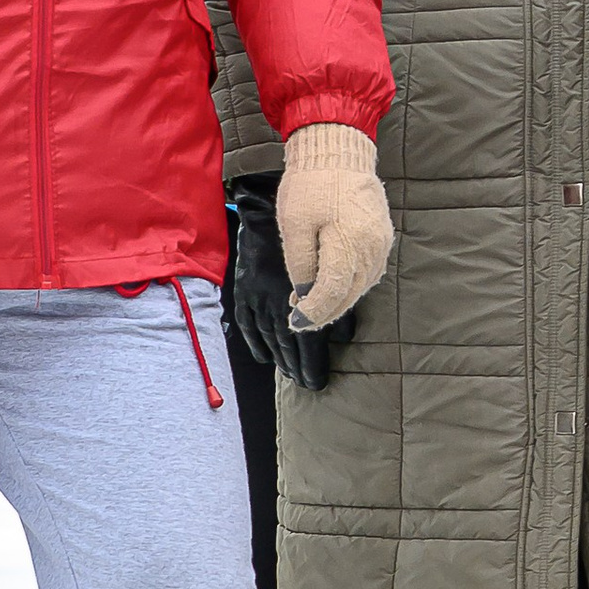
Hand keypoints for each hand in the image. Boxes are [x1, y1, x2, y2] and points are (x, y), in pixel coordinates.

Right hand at [227, 182, 336, 388]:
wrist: (272, 203)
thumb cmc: (313, 229)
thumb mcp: (332, 260)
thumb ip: (337, 297)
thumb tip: (345, 334)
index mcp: (301, 293)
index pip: (308, 339)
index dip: (313, 363)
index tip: (319, 382)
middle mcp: (277, 297)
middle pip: (288, 343)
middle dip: (298, 367)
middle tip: (307, 385)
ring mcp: (257, 294)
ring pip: (268, 337)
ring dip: (280, 360)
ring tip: (290, 376)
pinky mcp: (243, 287)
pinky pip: (247, 323)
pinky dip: (255, 343)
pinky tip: (264, 358)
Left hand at [276, 124, 392, 333]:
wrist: (338, 149)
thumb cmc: (311, 183)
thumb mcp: (294, 224)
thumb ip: (300, 264)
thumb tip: (305, 294)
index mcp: (349, 243)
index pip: (332, 292)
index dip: (313, 312)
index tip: (296, 320)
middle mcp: (372, 248)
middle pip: (350, 294)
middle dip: (325, 311)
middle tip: (301, 318)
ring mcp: (381, 243)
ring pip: (361, 286)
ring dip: (338, 300)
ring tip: (313, 303)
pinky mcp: (382, 236)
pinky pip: (368, 271)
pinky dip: (350, 284)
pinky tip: (333, 284)